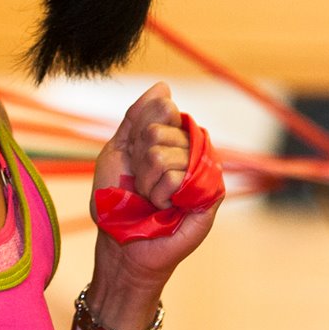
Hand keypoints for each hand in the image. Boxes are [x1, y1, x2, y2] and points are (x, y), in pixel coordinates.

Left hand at [89, 82, 218, 302]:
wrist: (122, 243)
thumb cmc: (118, 201)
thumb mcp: (119, 150)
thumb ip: (136, 117)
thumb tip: (164, 86)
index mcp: (172, 136)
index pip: (162, 107)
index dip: (137, 133)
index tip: (131, 158)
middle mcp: (190, 149)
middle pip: (160, 131)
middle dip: (140, 161)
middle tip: (141, 184)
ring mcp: (202, 170)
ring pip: (166, 154)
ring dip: (148, 182)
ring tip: (152, 199)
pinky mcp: (210, 192)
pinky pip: (178, 176)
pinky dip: (161, 193)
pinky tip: (164, 207)